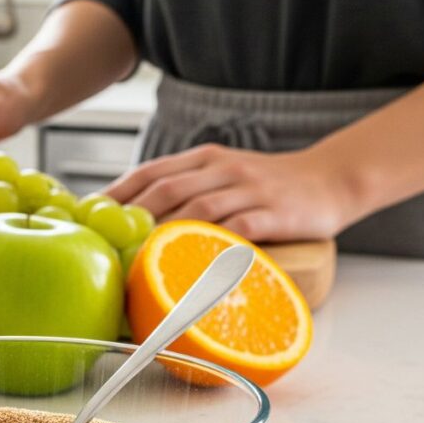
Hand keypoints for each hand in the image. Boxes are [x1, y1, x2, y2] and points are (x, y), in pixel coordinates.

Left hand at [104, 143, 357, 242]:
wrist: (331, 178)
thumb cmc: (267, 185)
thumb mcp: (224, 174)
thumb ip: (187, 188)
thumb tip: (136, 219)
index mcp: (205, 158)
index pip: (152, 170)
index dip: (119, 191)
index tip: (91, 214)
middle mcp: (223, 169)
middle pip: (168, 189)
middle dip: (133, 216)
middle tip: (108, 244)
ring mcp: (250, 190)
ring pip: (199, 209)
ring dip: (165, 234)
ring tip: (138, 259)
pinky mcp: (276, 214)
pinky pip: (240, 230)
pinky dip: (213, 246)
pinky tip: (192, 265)